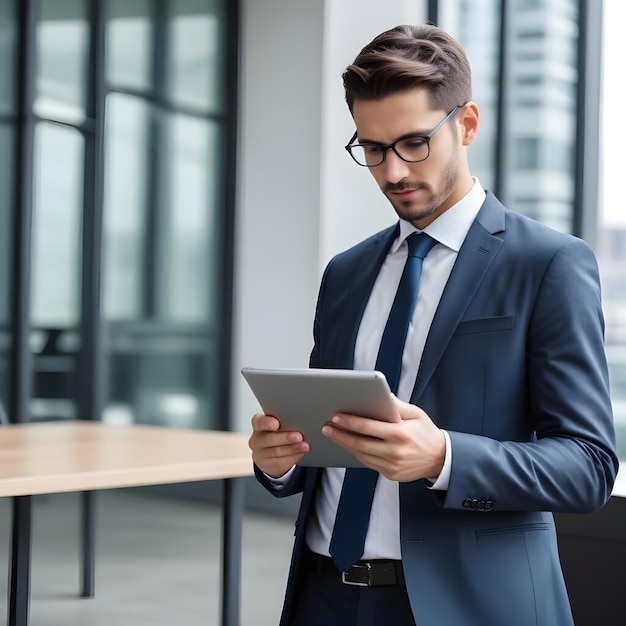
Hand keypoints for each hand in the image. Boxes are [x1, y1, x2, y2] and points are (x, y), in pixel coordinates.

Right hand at [248, 413, 309, 477]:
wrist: (271, 452)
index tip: (276, 424)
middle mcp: (256, 439)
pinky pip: (280, 462)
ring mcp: (259, 453)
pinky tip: (301, 453)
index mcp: (258, 424)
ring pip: (276, 452)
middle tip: (299, 436)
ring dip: (292, 448)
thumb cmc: (278, 432)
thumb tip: (301, 423)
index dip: (267, 423)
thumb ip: (286, 422)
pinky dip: (292, 457)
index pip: (259, 422)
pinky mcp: (266, 465)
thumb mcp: (280, 425)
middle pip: (269, 438)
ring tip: (305, 446)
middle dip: (285, 438)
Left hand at [321, 396, 445, 481]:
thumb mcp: (415, 414)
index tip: (336, 416)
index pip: (368, 427)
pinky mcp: (390, 474)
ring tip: (333, 434)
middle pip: (360, 443)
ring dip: (345, 444)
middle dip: (340, 434)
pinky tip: (347, 444)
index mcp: (400, 434)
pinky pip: (368, 463)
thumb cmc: (426, 432)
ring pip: (361, 455)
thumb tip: (379, 394)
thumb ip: (396, 405)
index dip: (349, 422)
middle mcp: (395, 452)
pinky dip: (356, 453)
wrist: (441, 459)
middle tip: (326, 427)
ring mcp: (392, 466)